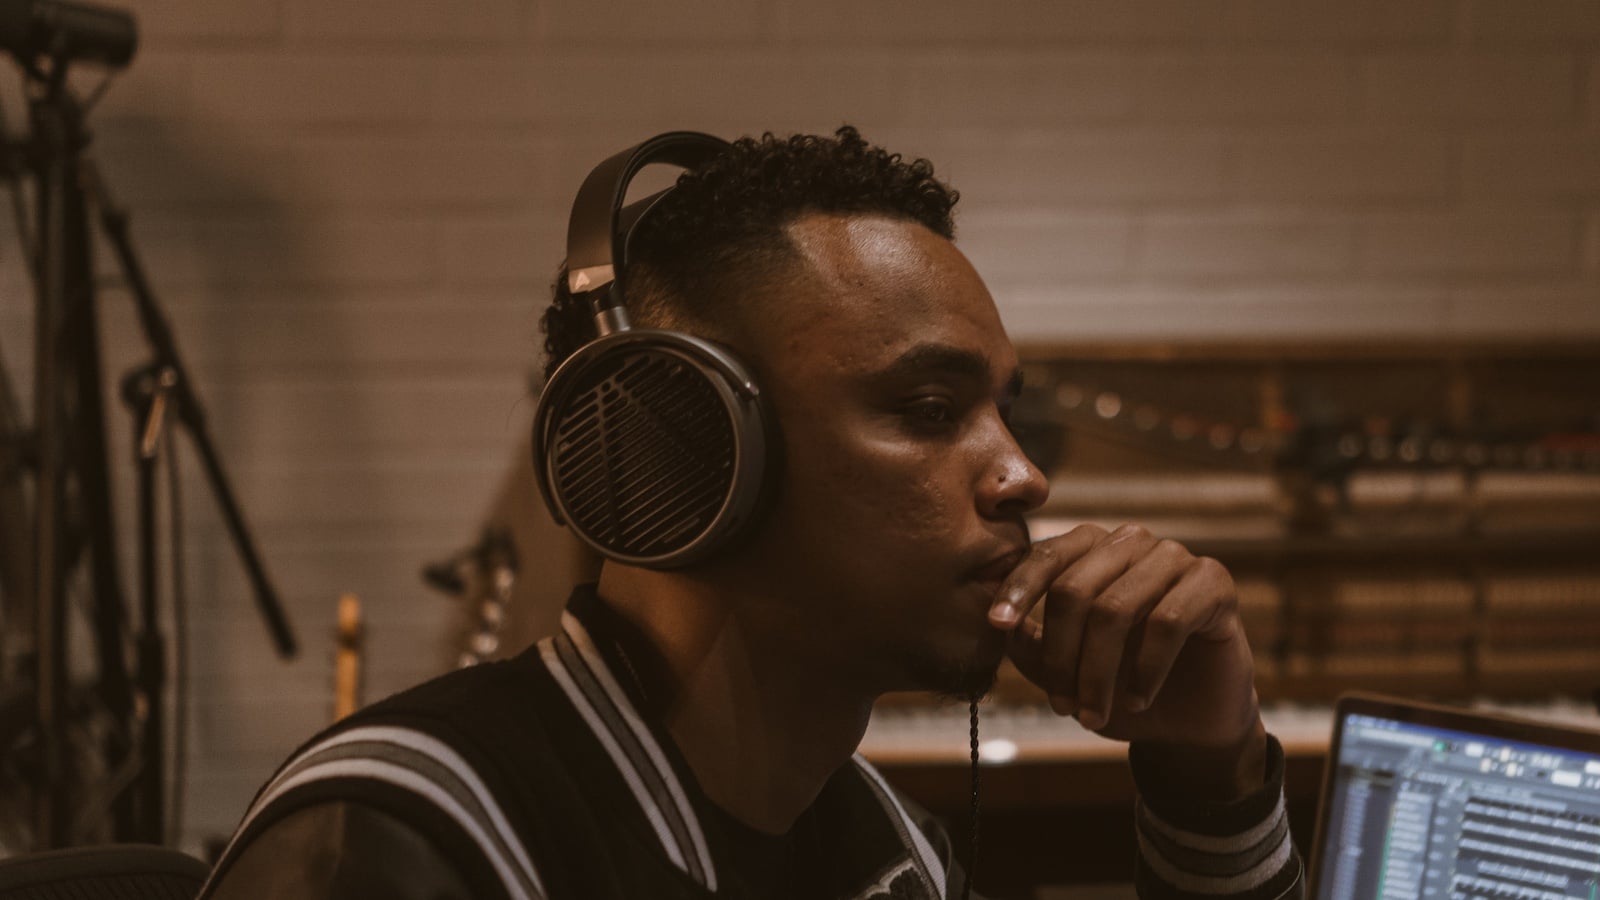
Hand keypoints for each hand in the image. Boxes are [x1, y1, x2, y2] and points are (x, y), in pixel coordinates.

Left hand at [988, 523, 1260, 752]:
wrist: (1188, 721)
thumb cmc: (1121, 687)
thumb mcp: (1065, 671)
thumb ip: (1030, 644)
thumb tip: (1000, 625)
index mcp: (1091, 549)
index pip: (1046, 556)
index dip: (1018, 589)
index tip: (996, 625)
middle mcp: (1131, 542)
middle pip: (1075, 589)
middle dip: (1061, 656)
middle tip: (1061, 705)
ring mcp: (1175, 557)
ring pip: (1116, 609)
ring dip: (1098, 672)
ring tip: (1093, 715)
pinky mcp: (1213, 583)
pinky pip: (1167, 622)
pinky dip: (1145, 669)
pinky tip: (1138, 700)